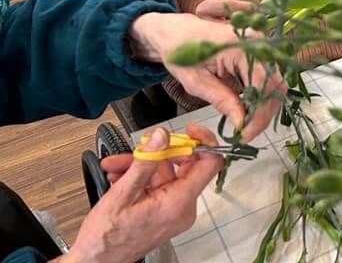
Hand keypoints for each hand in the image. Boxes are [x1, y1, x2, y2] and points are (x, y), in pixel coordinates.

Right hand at [62, 125, 222, 262]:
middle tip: (137, 148)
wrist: (94, 262)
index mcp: (179, 202)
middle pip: (183, 166)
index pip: (210, 163)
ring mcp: (174, 212)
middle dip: (156, 154)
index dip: (201, 142)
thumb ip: (146, 161)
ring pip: (165, 174)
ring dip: (141, 166)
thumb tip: (162, 136)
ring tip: (117, 166)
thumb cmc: (106, 239)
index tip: (188, 130)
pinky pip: (159, 186)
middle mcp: (182, 208)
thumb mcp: (123, 193)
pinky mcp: (165, 214)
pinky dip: (140, 179)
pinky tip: (120, 177)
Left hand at [129, 9, 284, 141]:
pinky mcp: (258, 52)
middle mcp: (257, 43)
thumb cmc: (180, 51)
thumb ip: (221, 100)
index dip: (258, 114)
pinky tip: (246, 108)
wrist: (176, 30)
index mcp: (242, 48)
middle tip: (246, 134)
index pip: (263, 86)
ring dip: (264, 106)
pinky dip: (260, 96)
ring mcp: (260, 46)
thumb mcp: (196, 81)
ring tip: (245, 123)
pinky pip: (268, 77)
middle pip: (275, 85)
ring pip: (275, 83)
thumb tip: (241, 122)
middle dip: (264, 114)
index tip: (245, 135)